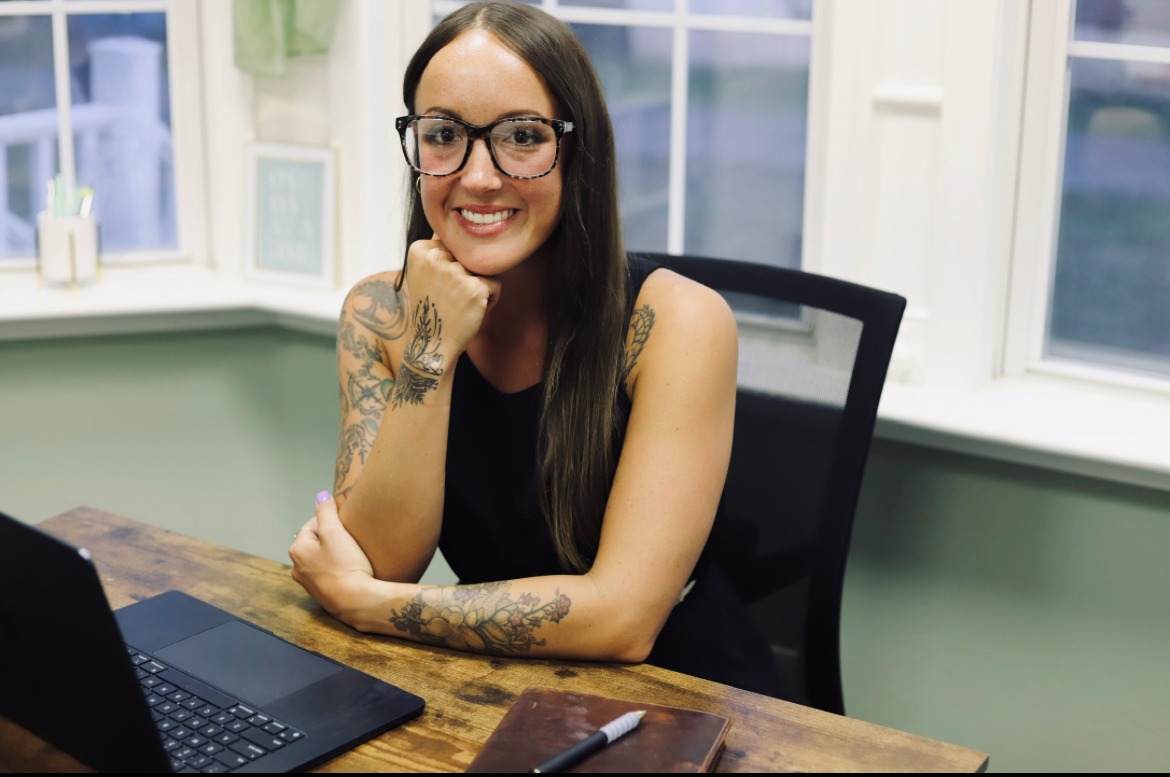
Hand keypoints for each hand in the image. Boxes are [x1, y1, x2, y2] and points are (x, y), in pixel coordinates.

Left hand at [290, 492, 380, 626]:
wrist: (356, 601)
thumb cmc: (345, 565)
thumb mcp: (335, 532)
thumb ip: (326, 512)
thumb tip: (321, 495)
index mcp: (297, 549)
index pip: (312, 524)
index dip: (331, 522)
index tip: (346, 526)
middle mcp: (297, 567)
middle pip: (316, 542)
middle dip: (331, 539)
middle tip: (350, 541)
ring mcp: (308, 583)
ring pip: (321, 558)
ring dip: (334, 554)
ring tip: (351, 556)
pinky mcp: (321, 594)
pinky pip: (328, 573)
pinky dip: (336, 569)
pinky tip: (349, 570)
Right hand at [402, 236, 501, 357]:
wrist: (431, 345)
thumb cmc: (434, 308)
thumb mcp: (426, 273)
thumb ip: (439, 248)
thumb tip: (459, 222)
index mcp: (419, 249)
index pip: (454, 244)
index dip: (452, 267)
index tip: (437, 287)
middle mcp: (435, 256)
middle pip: (470, 255)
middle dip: (467, 277)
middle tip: (450, 299)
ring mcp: (455, 272)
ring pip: (484, 270)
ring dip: (479, 289)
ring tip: (460, 306)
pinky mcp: (474, 288)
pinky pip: (496, 285)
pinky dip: (490, 301)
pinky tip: (471, 312)